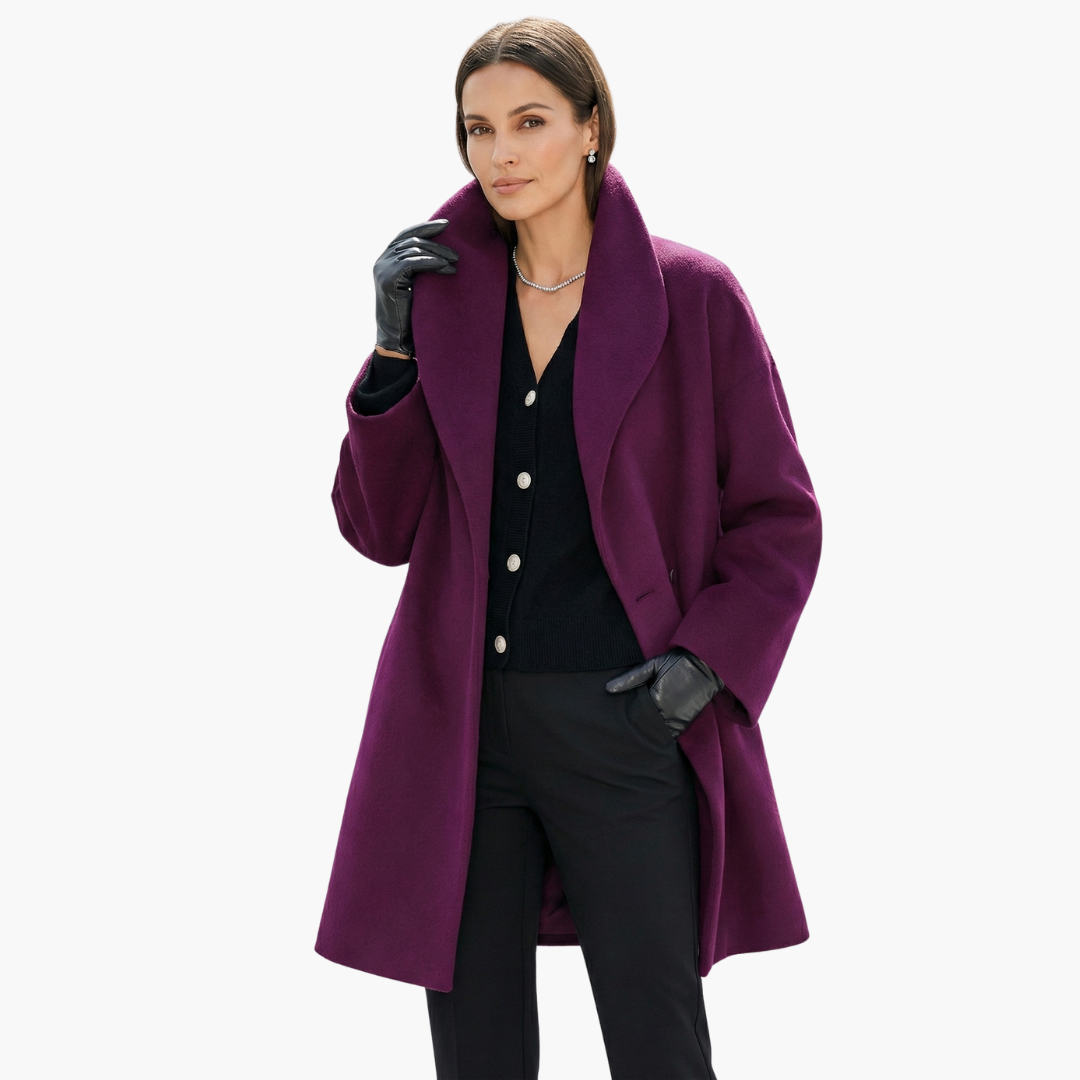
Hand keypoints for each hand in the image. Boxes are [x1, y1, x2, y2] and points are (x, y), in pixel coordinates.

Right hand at [374, 219, 458, 356]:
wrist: (397, 339)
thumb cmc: (410, 314)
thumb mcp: (414, 284)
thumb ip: (419, 266)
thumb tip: (440, 250)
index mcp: (385, 259)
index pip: (405, 234)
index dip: (425, 227)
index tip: (446, 225)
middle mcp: (381, 261)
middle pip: (411, 240)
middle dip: (436, 242)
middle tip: (457, 252)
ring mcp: (382, 269)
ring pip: (414, 249)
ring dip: (438, 253)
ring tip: (456, 262)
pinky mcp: (388, 279)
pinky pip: (413, 262)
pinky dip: (432, 262)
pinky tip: (447, 268)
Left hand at [605, 646, 723, 738]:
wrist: (707, 665)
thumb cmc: (677, 662)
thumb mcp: (652, 665)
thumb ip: (631, 678)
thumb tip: (608, 689)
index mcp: (655, 698)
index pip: (634, 715)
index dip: (625, 719)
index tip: (615, 722)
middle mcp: (666, 712)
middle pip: (644, 727)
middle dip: (635, 728)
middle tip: (621, 733)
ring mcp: (677, 719)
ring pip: (656, 733)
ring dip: (647, 733)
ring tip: (635, 736)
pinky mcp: (685, 722)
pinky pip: (670, 734)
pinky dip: (661, 734)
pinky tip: (652, 734)